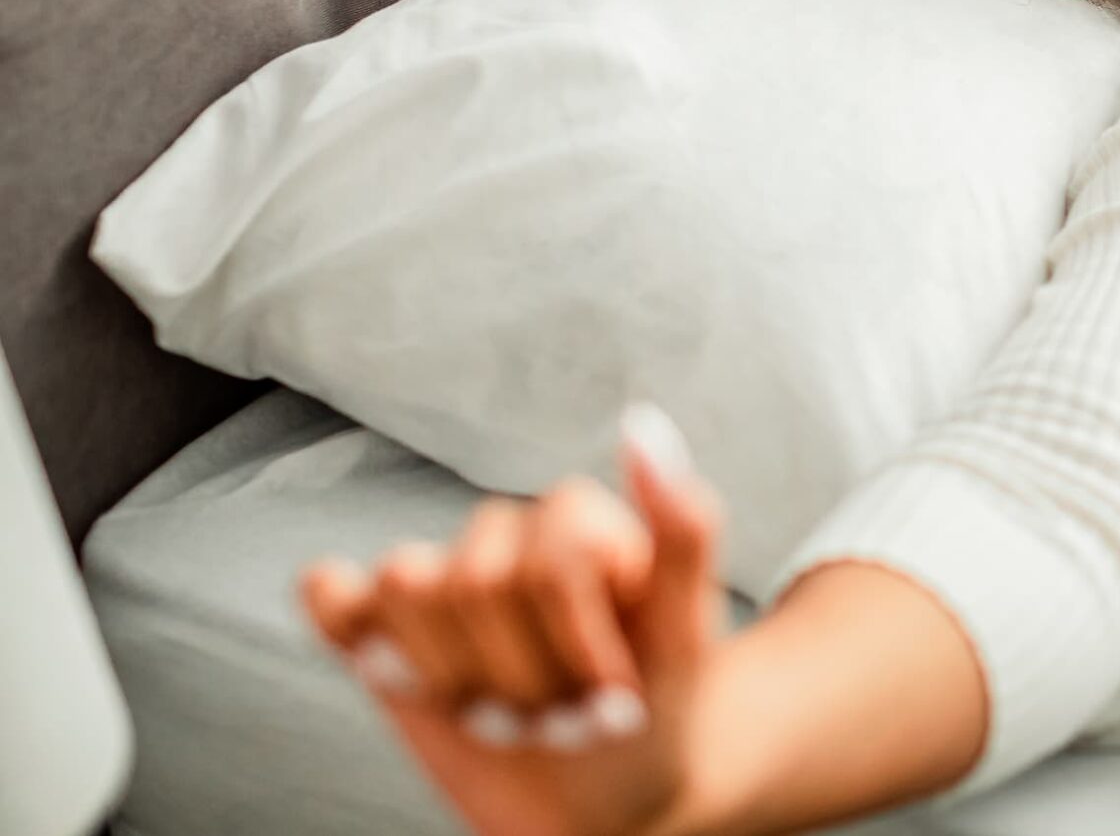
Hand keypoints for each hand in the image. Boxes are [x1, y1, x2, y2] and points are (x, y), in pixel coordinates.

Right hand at [299, 405, 728, 835]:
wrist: (596, 806)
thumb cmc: (650, 722)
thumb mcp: (686, 643)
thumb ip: (683, 535)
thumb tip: (640, 422)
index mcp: (584, 525)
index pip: (552, 561)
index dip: (577, 646)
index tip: (619, 698)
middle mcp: (509, 538)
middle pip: (474, 577)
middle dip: (518, 675)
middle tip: (560, 717)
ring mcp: (441, 583)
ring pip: (404, 581)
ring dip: (453, 674)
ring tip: (504, 710)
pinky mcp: (380, 632)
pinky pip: (333, 595)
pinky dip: (348, 623)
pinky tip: (389, 663)